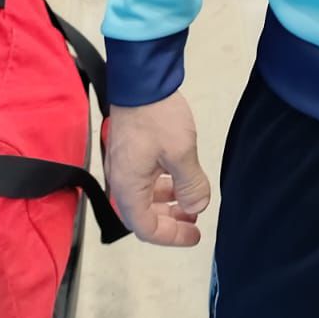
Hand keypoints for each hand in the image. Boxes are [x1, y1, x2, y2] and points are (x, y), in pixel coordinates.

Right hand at [105, 91, 211, 247]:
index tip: (194, 235)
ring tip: (190, 198)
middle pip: (143, 215)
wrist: (140, 81)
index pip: (146, 228)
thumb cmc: (157, 117)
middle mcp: (121, 181)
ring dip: (167, 202)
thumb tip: (197, 208)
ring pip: (145, 196)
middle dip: (170, 220)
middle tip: (195, 220)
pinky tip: (179, 176)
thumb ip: (190, 184)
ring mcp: (124, 164)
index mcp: (128, 188)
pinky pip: (145, 179)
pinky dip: (162, 184)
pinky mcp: (130, 150)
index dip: (171, 236)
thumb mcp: (181, 152)